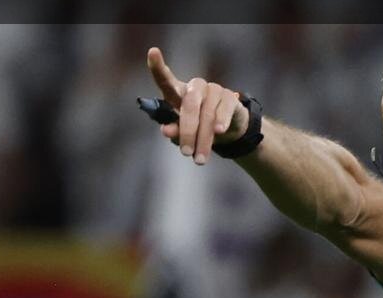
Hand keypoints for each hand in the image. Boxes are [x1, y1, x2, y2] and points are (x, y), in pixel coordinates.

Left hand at [147, 47, 249, 164]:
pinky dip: (221, 121)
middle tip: (185, 153)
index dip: (158, 66)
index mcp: (178, 94)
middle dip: (187, 131)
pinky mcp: (230, 97)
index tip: (153, 52)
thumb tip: (165, 130)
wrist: (229, 132)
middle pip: (189, 105)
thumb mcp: (184, 133)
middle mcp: (195, 88)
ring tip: (200, 159)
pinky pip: (224, 109)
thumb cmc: (199, 129)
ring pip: (207, 113)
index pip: (165, 80)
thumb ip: (175, 131)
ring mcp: (213, 90)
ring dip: (204, 138)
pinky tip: (219, 132)